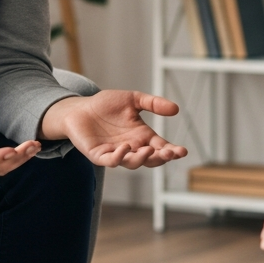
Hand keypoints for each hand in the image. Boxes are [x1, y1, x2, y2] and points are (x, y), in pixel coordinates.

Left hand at [40, 90, 188, 168]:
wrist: (80, 108)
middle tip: (169, 153)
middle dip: (161, 158)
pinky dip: (119, 157)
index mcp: (142, 136)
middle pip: (150, 159)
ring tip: (148, 150)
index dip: (172, 151)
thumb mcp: (133, 100)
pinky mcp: (99, 155)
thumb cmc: (106, 105)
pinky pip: (110, 161)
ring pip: (132, 163)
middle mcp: (131, 147)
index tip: (183, 151)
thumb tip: (176, 109)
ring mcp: (115, 153)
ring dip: (141, 159)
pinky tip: (125, 148)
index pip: (161, 148)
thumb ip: (153, 104)